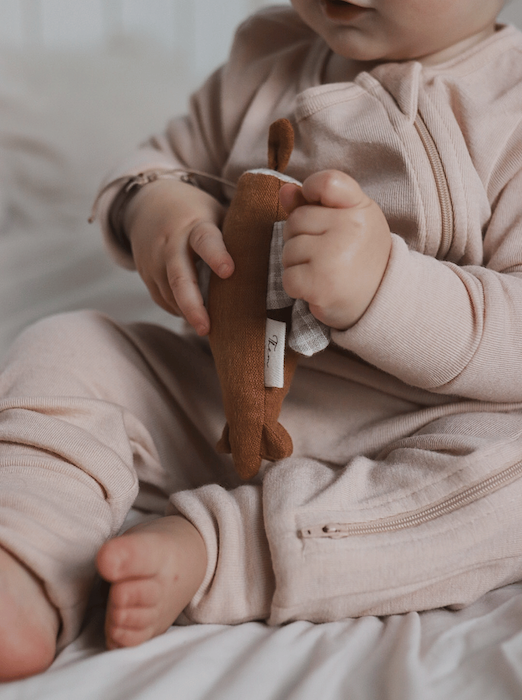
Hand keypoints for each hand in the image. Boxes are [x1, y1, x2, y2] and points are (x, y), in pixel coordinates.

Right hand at [124, 178, 233, 334]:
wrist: (149, 203)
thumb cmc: (196, 213)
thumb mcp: (216, 213)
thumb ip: (237, 233)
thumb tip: (277, 256)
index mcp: (195, 226)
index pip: (205, 241)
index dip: (216, 256)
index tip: (229, 272)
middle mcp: (171, 244)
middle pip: (179, 277)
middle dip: (192, 305)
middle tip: (206, 327)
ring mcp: (155, 261)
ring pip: (169, 294)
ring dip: (187, 313)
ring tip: (207, 328)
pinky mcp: (146, 275)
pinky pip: (163, 300)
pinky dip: (178, 310)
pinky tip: (194, 317)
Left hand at [279, 170, 391, 329]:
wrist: (380, 302)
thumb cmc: (358, 258)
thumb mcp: (348, 222)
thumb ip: (315, 204)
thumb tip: (285, 192)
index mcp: (360, 207)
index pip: (328, 182)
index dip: (311, 189)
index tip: (313, 202)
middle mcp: (351, 227)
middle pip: (296, 220)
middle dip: (301, 239)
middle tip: (325, 255)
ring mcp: (335, 256)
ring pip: (288, 250)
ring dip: (298, 265)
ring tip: (323, 272)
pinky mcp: (321, 284)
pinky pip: (288, 277)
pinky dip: (296, 287)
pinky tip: (317, 288)